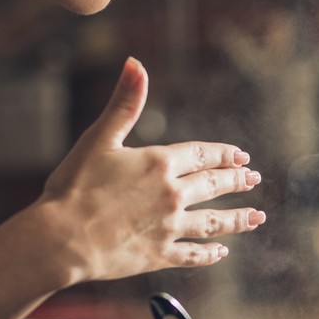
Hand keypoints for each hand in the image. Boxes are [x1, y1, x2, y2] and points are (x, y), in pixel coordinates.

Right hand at [37, 58, 265, 283]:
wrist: (62, 239)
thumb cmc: (74, 186)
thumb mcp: (99, 138)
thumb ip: (124, 103)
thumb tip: (136, 63)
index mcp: (160, 163)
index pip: (203, 154)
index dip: (224, 154)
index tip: (242, 156)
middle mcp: (172, 194)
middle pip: (213, 185)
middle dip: (236, 181)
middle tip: (254, 179)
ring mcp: (169, 227)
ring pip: (213, 222)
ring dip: (237, 219)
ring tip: (257, 216)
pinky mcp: (159, 255)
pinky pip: (193, 255)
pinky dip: (210, 254)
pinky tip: (221, 252)